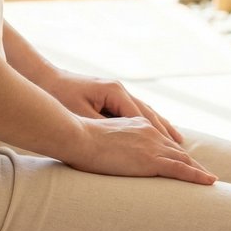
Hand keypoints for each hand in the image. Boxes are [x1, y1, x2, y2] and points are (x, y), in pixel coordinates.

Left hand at [43, 69, 183, 143]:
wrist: (44, 78)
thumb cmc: (59, 96)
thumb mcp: (80, 114)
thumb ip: (102, 126)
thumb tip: (123, 141)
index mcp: (115, 92)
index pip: (142, 117)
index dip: (158, 136)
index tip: (173, 152)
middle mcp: (120, 90)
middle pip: (149, 114)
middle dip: (166, 134)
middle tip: (186, 152)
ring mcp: (117, 92)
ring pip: (145, 112)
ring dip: (162, 128)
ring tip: (179, 142)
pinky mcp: (110, 97)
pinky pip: (135, 113)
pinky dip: (149, 123)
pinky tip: (157, 131)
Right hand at [62, 116, 215, 184]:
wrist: (78, 136)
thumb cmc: (81, 138)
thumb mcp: (102, 134)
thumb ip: (115, 140)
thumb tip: (115, 150)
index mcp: (137, 125)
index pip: (161, 140)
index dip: (174, 151)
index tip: (184, 160)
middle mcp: (149, 132)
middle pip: (176, 149)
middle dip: (191, 162)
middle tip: (204, 172)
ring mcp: (152, 145)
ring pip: (183, 160)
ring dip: (199, 171)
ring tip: (210, 179)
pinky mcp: (151, 160)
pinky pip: (180, 170)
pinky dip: (197, 176)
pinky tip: (209, 181)